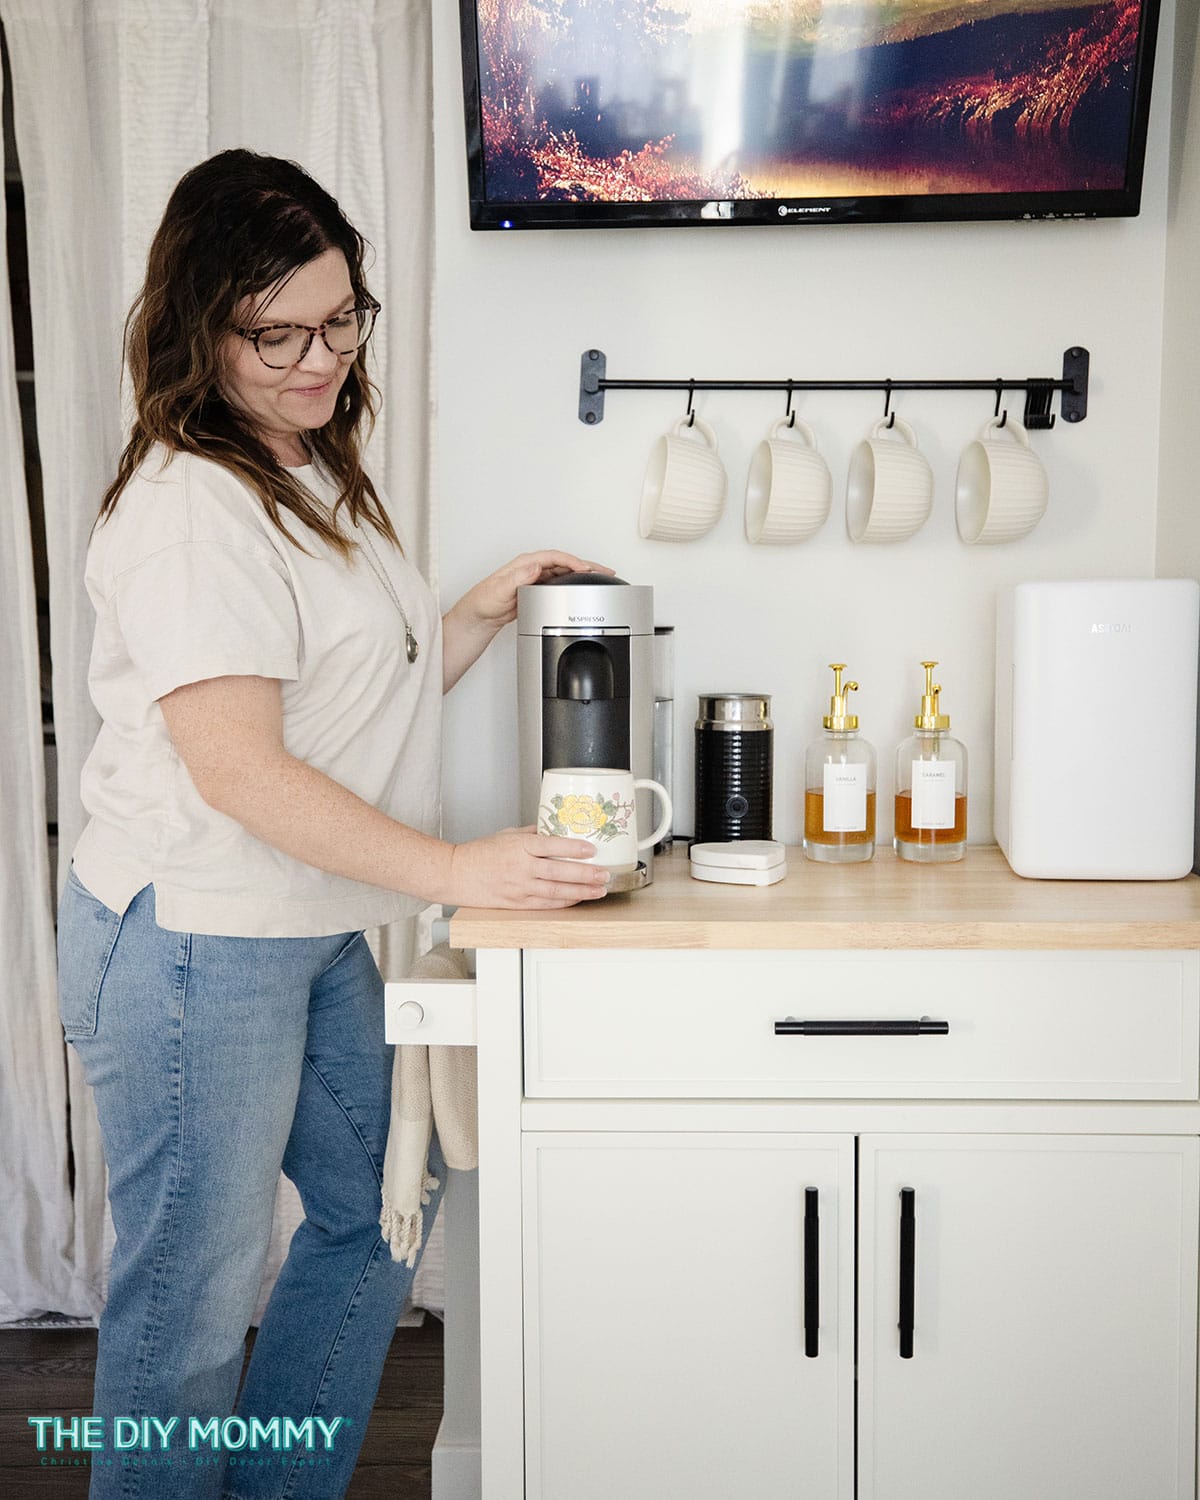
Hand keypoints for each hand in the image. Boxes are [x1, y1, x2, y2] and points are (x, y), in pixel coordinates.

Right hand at [441, 827, 612, 908]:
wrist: (455, 874)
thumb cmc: (478, 853)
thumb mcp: (506, 835)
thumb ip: (533, 834)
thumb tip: (557, 830)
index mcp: (519, 847)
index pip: (552, 846)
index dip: (574, 848)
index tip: (592, 849)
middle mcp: (520, 867)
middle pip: (559, 872)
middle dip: (586, 874)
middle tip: (605, 873)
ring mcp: (519, 888)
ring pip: (556, 891)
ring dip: (581, 891)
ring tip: (599, 890)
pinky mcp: (516, 903)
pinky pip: (545, 904)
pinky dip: (564, 902)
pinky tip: (578, 899)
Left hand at [442, 551, 616, 690]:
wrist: (479, 616)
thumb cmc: (484, 602)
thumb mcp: (500, 589)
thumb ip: (518, 577)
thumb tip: (534, 566)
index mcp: (524, 564)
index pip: (554, 557)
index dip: (573, 562)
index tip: (586, 569)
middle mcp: (531, 568)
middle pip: (564, 563)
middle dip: (586, 566)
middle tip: (605, 571)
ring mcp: (535, 579)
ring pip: (565, 573)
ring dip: (583, 575)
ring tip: (601, 578)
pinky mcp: (537, 590)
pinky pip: (560, 584)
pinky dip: (574, 585)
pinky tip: (583, 590)